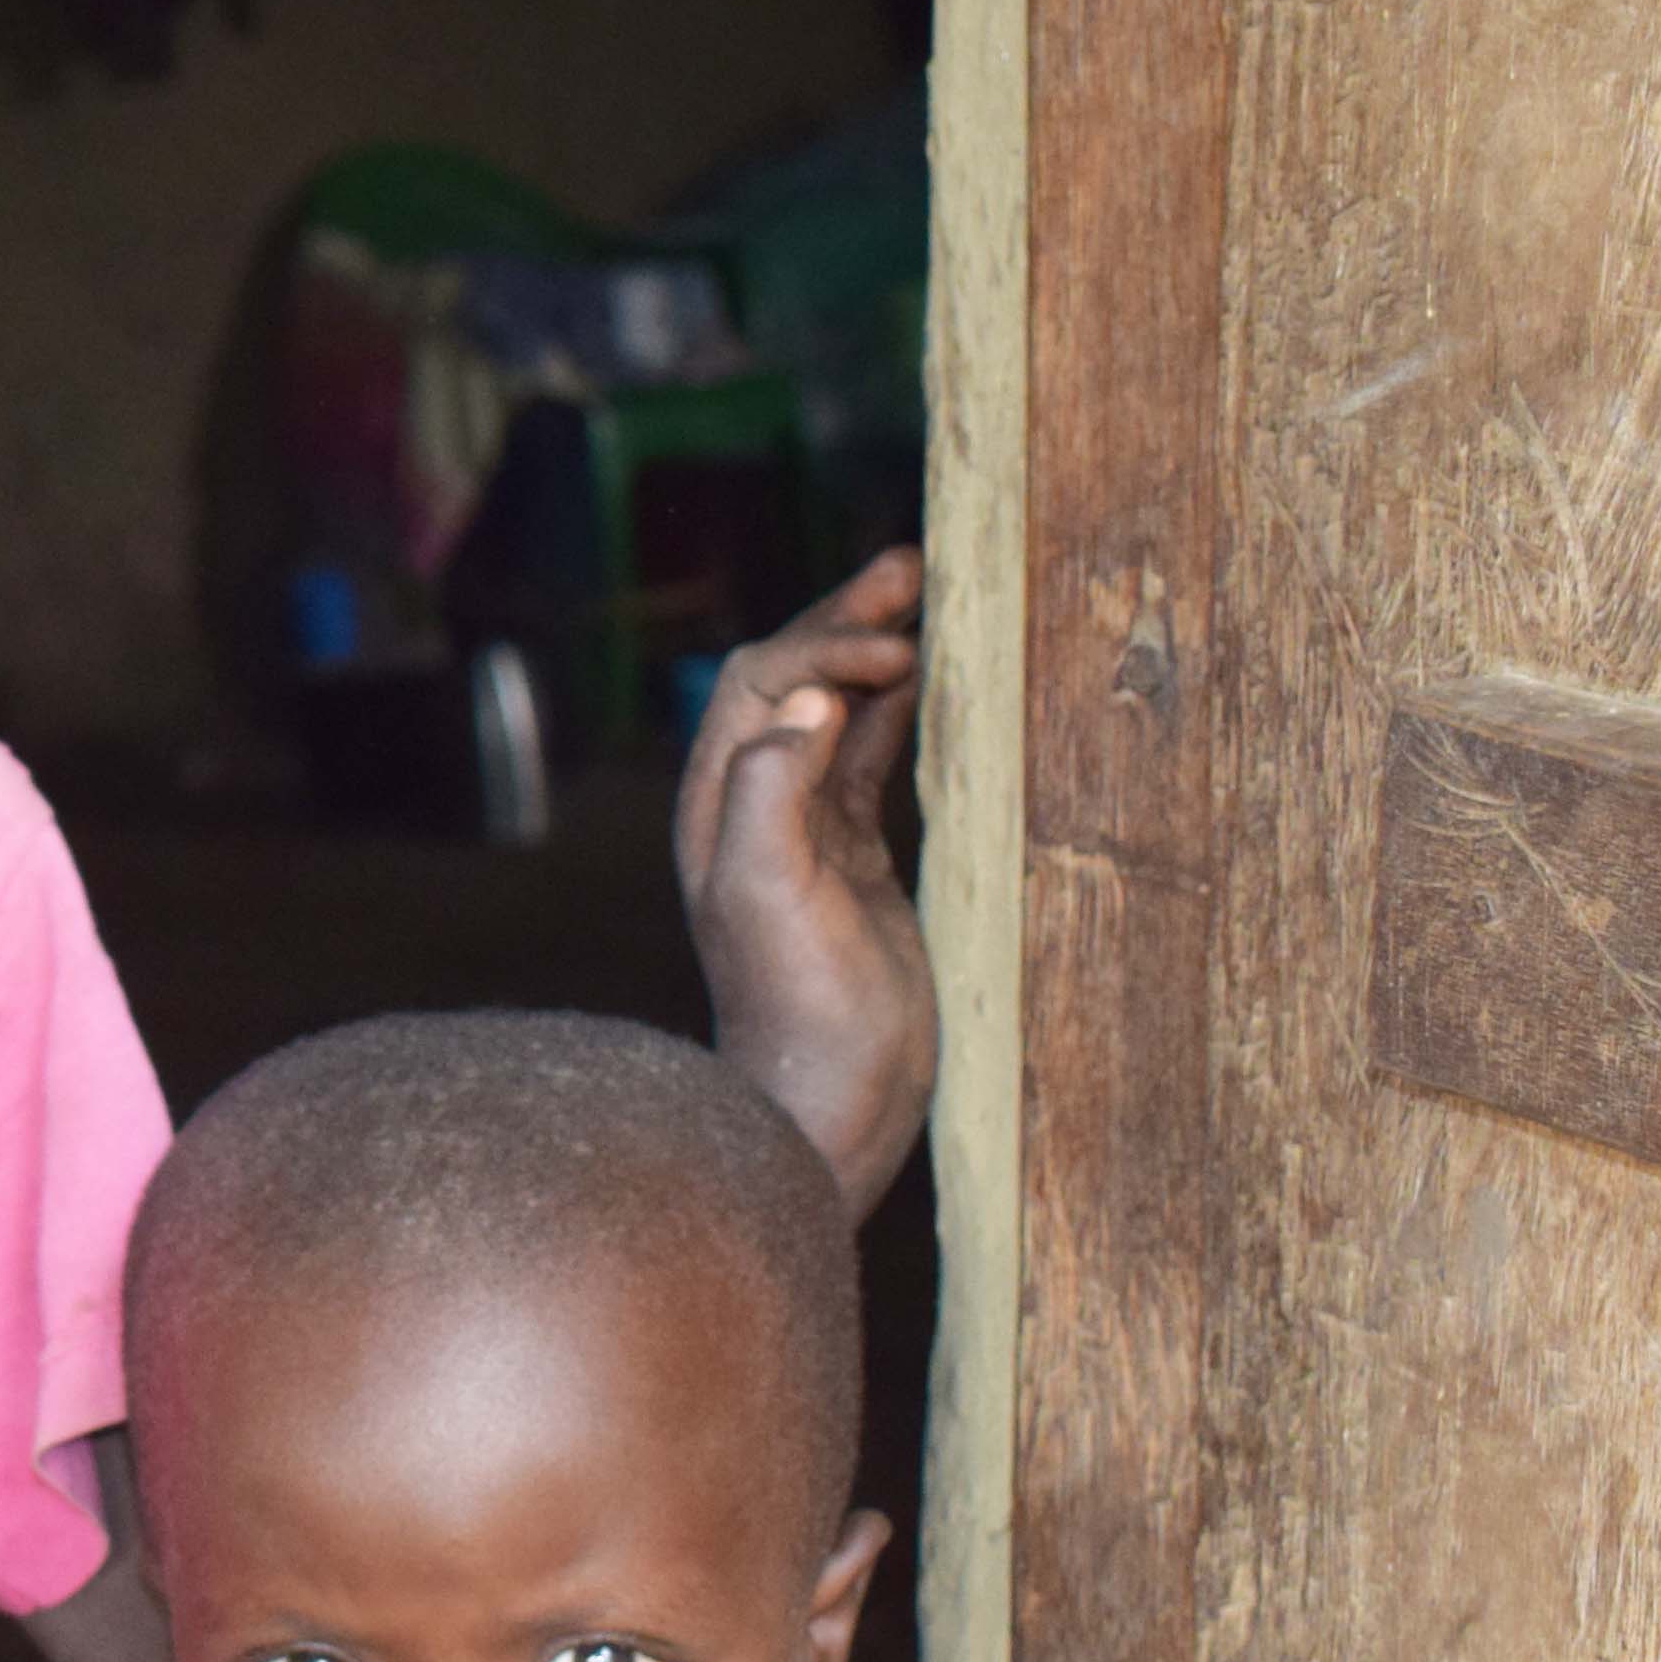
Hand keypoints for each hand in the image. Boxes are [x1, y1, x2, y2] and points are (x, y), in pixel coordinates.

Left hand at [674, 542, 932, 1214]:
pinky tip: (939, 681)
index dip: (822, 647)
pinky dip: (903, 714)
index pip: (762, 684)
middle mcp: (756, 806)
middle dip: (847, 620)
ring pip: (839, 714)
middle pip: (796, 681)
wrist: (833, 1100)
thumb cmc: (795, 1007)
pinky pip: (873, 762)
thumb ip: (772, 791)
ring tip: (934, 593)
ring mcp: (808, 832)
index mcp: (721, 804)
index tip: (893, 650)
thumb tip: (805, 698)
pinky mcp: (857, 862)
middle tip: (912, 561)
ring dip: (878, 654)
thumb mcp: (769, 895)